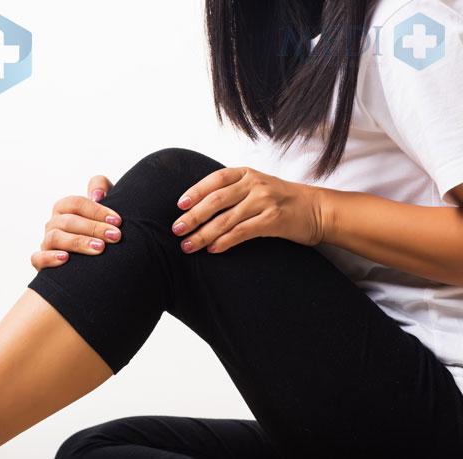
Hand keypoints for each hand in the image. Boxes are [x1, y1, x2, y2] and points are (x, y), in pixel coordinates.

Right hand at [31, 175, 119, 270]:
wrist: (96, 261)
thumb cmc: (101, 228)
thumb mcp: (104, 206)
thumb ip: (102, 187)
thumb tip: (98, 194)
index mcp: (64, 208)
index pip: (76, 203)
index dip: (97, 210)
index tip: (117, 221)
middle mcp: (53, 224)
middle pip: (68, 221)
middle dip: (94, 228)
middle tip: (115, 236)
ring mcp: (46, 243)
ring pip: (55, 238)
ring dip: (78, 242)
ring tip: (99, 248)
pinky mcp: (41, 262)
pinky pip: (38, 259)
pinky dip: (49, 258)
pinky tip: (66, 259)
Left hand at [171, 167, 325, 253]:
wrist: (319, 209)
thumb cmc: (283, 200)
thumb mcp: (258, 186)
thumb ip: (233, 191)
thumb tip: (199, 208)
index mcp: (247, 173)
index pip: (214, 180)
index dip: (194, 192)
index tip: (179, 206)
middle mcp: (254, 184)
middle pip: (215, 200)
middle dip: (193, 216)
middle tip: (177, 230)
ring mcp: (264, 201)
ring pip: (225, 219)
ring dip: (203, 234)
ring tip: (188, 245)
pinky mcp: (273, 220)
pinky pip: (242, 232)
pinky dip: (224, 241)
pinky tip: (212, 249)